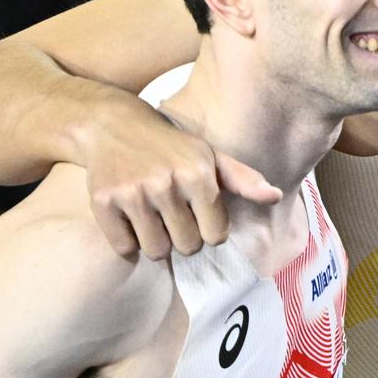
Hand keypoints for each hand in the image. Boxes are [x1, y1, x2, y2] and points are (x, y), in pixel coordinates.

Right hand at [79, 100, 281, 258]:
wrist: (112, 126)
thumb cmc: (171, 147)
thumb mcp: (210, 156)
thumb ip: (244, 179)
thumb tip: (275, 197)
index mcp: (198, 174)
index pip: (216, 236)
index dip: (209, 230)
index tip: (199, 216)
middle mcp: (166, 184)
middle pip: (187, 247)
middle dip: (184, 238)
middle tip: (174, 218)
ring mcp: (132, 193)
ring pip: (156, 251)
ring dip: (157, 243)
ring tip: (153, 220)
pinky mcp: (102, 202)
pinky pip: (124, 248)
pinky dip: (128, 242)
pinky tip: (130, 220)